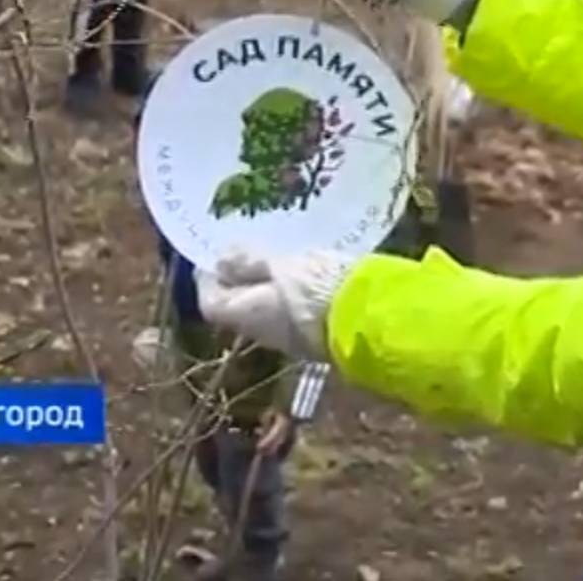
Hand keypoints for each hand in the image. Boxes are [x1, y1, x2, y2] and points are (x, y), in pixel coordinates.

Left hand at [197, 250, 355, 360]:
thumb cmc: (322, 288)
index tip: (217, 251)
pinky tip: (306, 269)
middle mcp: (264, 332)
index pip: (211, 301)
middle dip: (240, 277)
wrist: (373, 319)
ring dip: (268, 282)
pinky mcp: (318, 333)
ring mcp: (292, 337)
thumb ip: (252, 263)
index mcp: (247, 315)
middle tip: (250, 246)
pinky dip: (291, 289)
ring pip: (268, 307)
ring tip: (279, 252)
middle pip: (239, 305)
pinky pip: (293, 309)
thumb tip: (219, 260)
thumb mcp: (285, 266)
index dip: (208, 276)